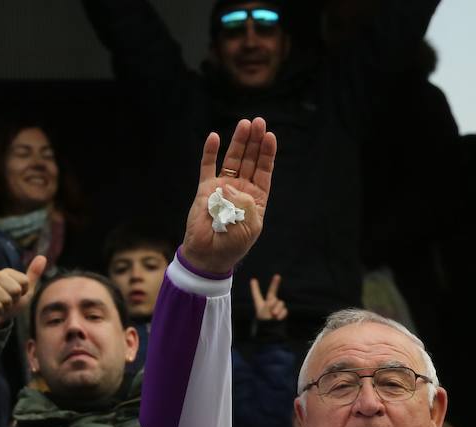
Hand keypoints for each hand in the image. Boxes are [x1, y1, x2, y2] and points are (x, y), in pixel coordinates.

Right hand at [0, 256, 47, 328]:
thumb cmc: (12, 302)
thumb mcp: (26, 290)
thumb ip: (33, 274)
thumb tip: (42, 257)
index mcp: (8, 272)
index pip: (25, 282)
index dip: (23, 292)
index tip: (17, 295)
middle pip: (16, 290)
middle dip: (14, 300)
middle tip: (8, 301)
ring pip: (6, 299)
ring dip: (6, 307)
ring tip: (1, 305)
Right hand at [180, 118, 276, 276]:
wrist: (208, 255)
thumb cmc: (232, 243)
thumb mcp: (249, 226)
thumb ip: (245, 205)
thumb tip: (230, 186)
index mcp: (256, 198)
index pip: (264, 171)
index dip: (267, 153)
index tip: (269, 136)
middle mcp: (240, 189)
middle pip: (249, 159)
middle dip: (254, 141)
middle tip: (258, 121)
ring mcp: (222, 187)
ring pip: (231, 159)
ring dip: (238, 142)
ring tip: (244, 124)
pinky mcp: (205, 188)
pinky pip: (207, 167)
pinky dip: (210, 152)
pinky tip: (215, 138)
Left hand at [251, 274, 285, 320]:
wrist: (271, 333)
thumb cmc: (264, 323)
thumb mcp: (263, 312)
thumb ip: (269, 305)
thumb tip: (276, 301)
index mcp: (260, 304)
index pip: (257, 294)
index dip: (255, 288)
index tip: (253, 280)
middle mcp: (268, 304)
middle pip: (272, 292)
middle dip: (275, 283)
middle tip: (277, 276)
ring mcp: (276, 308)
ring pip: (279, 302)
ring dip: (277, 308)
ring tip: (273, 315)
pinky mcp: (282, 312)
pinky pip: (284, 310)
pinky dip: (281, 314)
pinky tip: (278, 318)